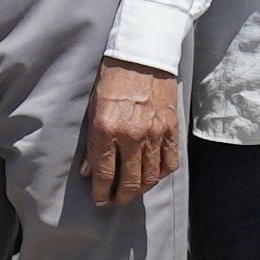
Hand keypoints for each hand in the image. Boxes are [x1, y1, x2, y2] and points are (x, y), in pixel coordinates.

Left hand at [79, 57, 181, 213]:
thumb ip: (93, 143)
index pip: (104, 173)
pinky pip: (169, 162)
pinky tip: (153, 176)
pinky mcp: (171, 130)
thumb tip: (89, 170)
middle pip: (130, 181)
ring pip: (151, 177)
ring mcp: (154, 134)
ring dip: (141, 190)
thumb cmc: (112, 80)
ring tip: (133, 192)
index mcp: (107, 129)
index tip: (99, 200)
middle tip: (116, 201)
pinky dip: (161, 174)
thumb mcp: (93, 108)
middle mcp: (131, 135)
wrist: (141, 57)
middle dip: (121, 197)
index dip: (101, 192)